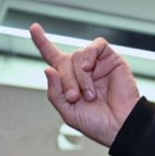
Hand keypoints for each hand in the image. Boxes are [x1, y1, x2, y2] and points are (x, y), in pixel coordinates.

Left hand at [29, 24, 140, 146]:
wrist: (120, 127)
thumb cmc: (97, 123)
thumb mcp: (68, 112)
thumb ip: (55, 92)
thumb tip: (48, 69)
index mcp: (69, 81)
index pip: (53, 57)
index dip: (42, 42)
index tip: (34, 28)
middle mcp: (81, 70)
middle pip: (63, 60)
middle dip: (66, 79)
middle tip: (73, 97)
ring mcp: (96, 63)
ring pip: (78, 55)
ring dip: (80, 76)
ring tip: (89, 95)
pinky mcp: (111, 59)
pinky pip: (96, 46)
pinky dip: (89, 55)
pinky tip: (89, 69)